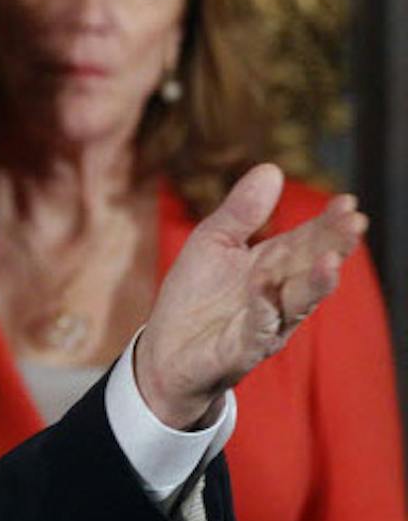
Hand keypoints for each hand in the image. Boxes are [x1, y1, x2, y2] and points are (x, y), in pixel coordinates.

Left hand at [137, 162, 366, 427]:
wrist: (164, 352)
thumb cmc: (194, 295)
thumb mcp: (213, 242)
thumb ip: (241, 212)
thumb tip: (271, 168)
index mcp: (275, 264)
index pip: (309, 239)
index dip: (328, 222)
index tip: (347, 201)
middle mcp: (280, 293)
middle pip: (312, 266)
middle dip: (335, 245)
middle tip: (356, 222)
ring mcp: (267, 322)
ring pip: (299, 302)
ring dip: (316, 282)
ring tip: (331, 260)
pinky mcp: (243, 349)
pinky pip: (258, 329)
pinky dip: (263, 308)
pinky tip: (264, 286)